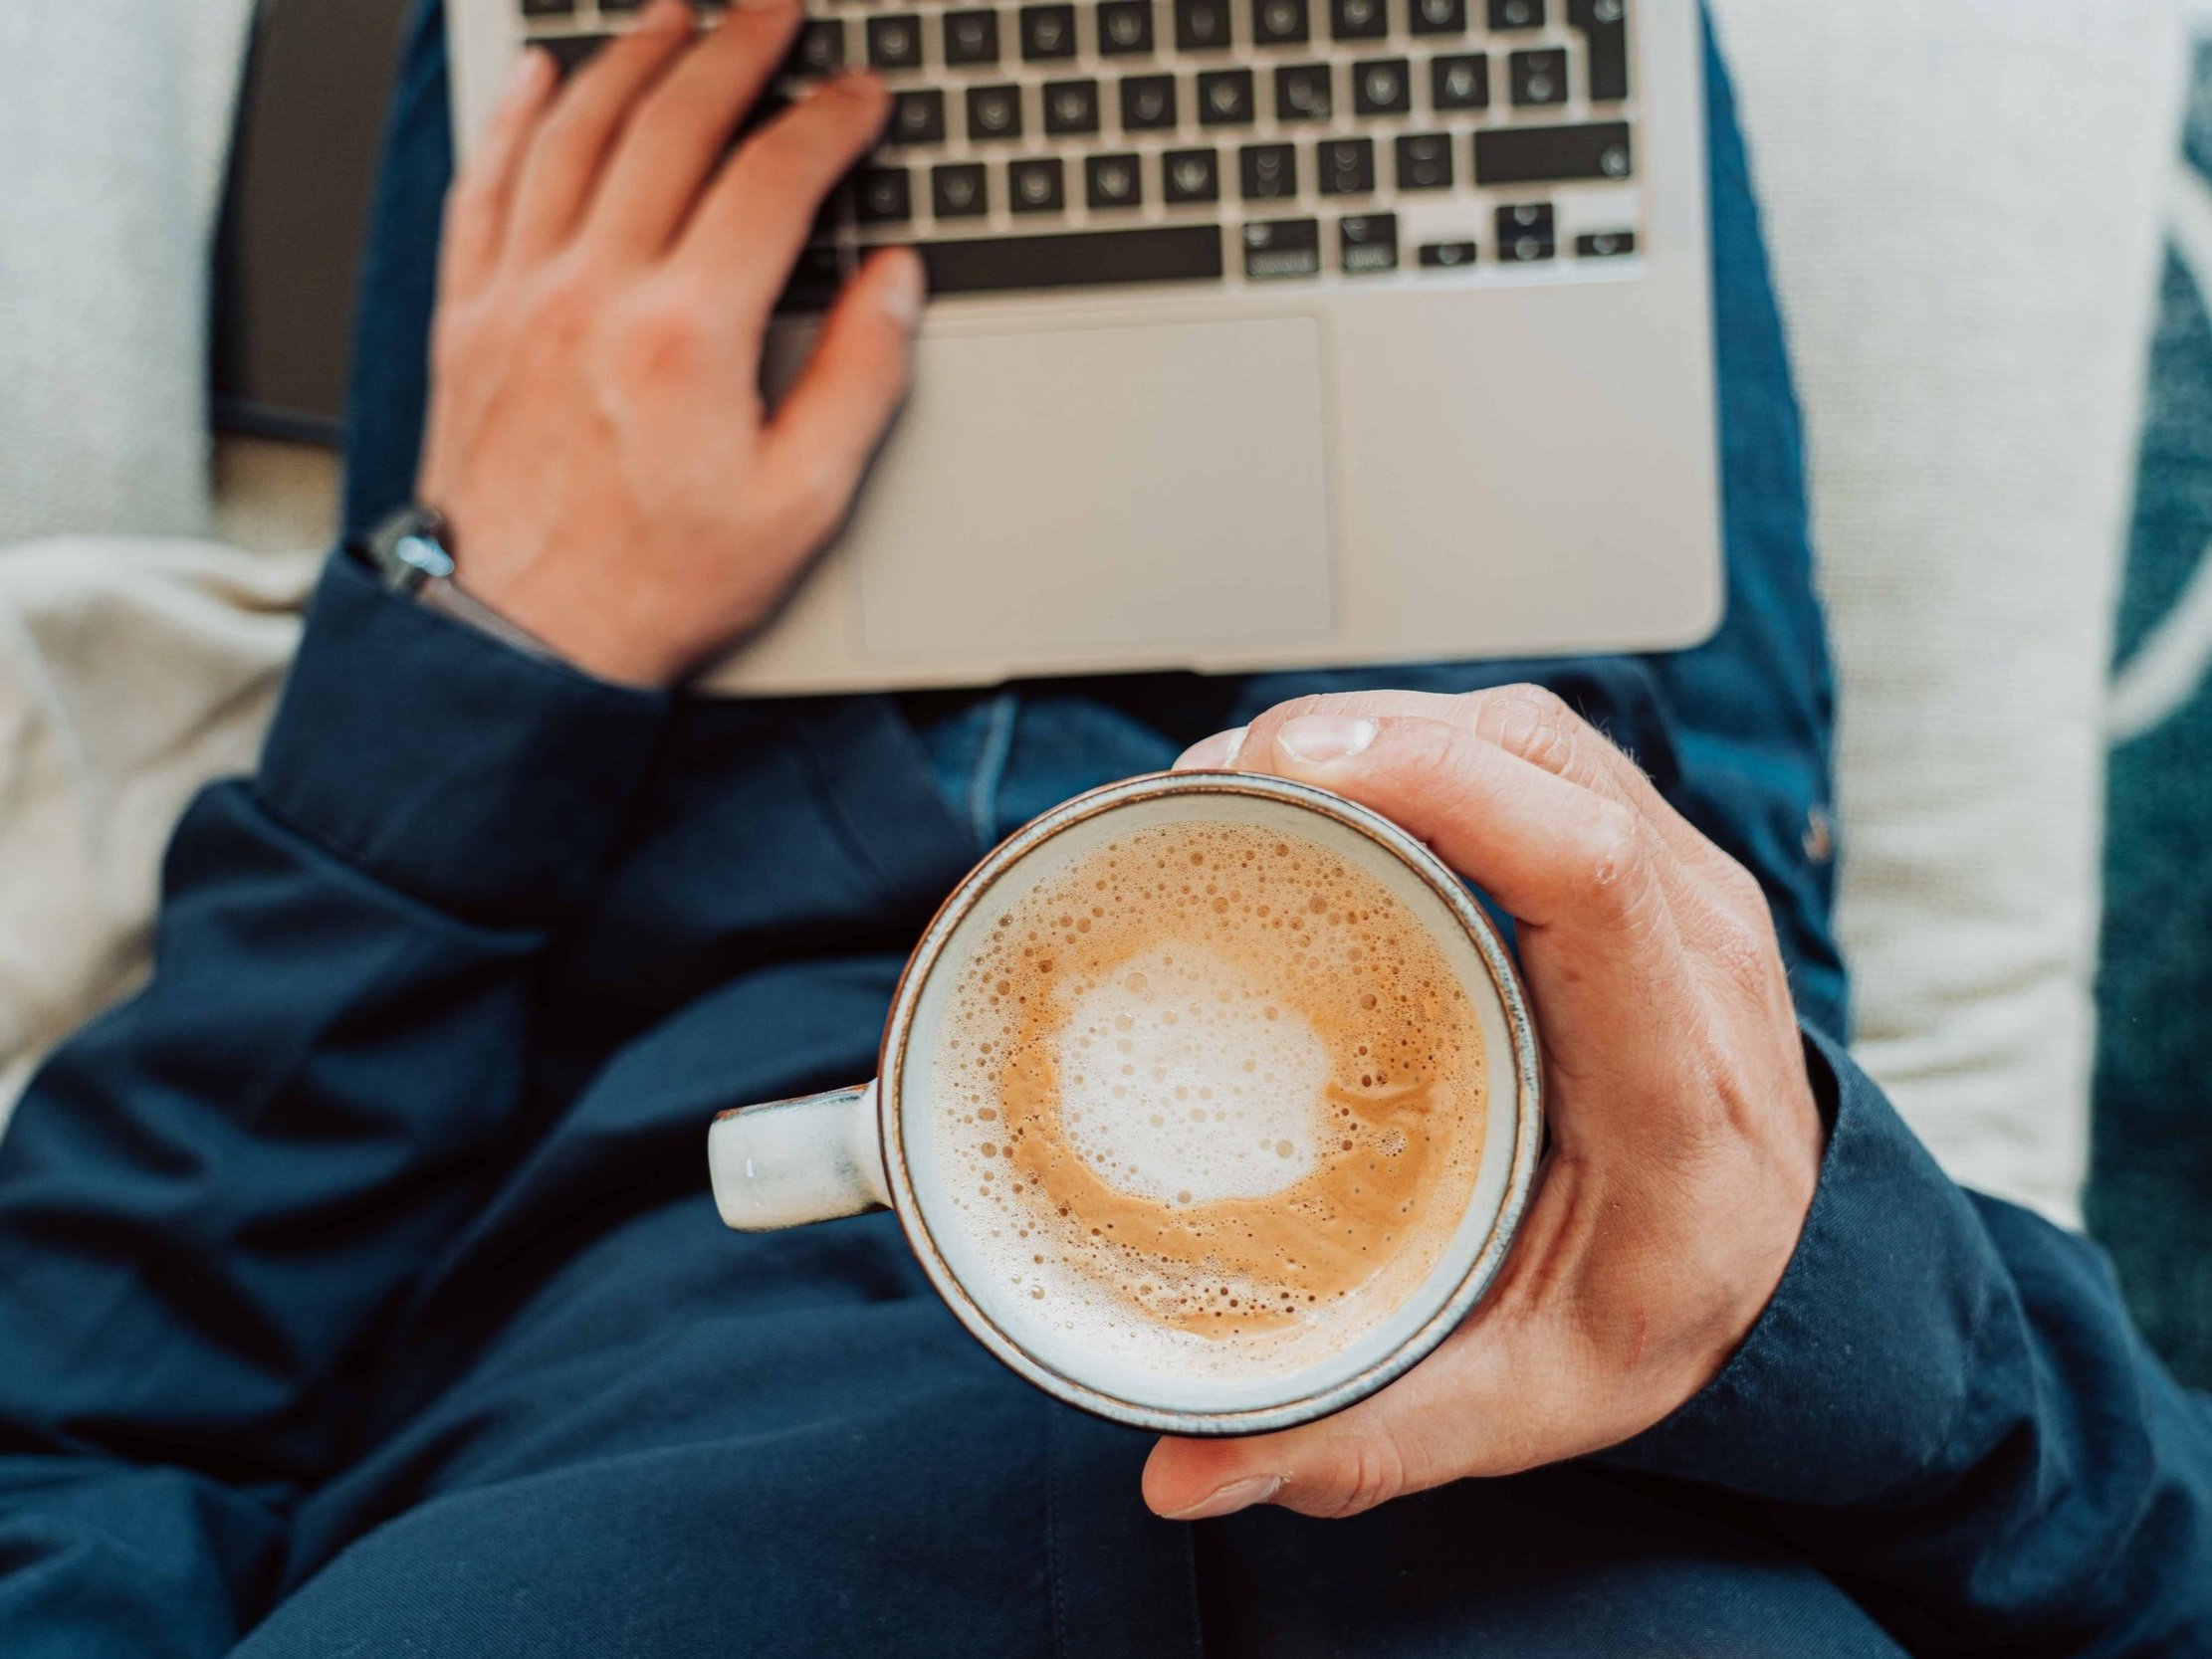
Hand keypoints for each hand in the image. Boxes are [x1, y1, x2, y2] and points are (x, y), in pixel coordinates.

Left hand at [417, 0, 923, 685]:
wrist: (521, 638)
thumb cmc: (656, 584)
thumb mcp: (798, 504)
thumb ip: (857, 380)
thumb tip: (893, 283)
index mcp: (686, 333)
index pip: (770, 180)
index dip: (827, 122)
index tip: (860, 96)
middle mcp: (594, 289)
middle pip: (671, 124)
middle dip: (735, 50)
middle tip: (775, 13)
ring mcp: (519, 295)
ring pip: (575, 132)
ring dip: (631, 58)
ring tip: (674, 16)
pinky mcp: (467, 317)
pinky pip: (486, 184)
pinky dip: (517, 119)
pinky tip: (543, 79)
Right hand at [1143, 687, 1825, 1520]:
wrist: (1788, 1259)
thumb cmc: (1660, 1312)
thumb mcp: (1529, 1397)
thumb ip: (1366, 1436)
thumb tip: (1180, 1473)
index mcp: (1678, 1081)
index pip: (1590, 878)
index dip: (1441, 788)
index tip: (1289, 767)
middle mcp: (1697, 953)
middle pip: (1545, 766)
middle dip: (1366, 735)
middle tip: (1208, 780)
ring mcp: (1681, 888)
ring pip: (1534, 737)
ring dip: (1385, 725)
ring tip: (1244, 774)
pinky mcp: (1643, 861)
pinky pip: (1531, 756)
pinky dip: (1419, 742)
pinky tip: (1326, 784)